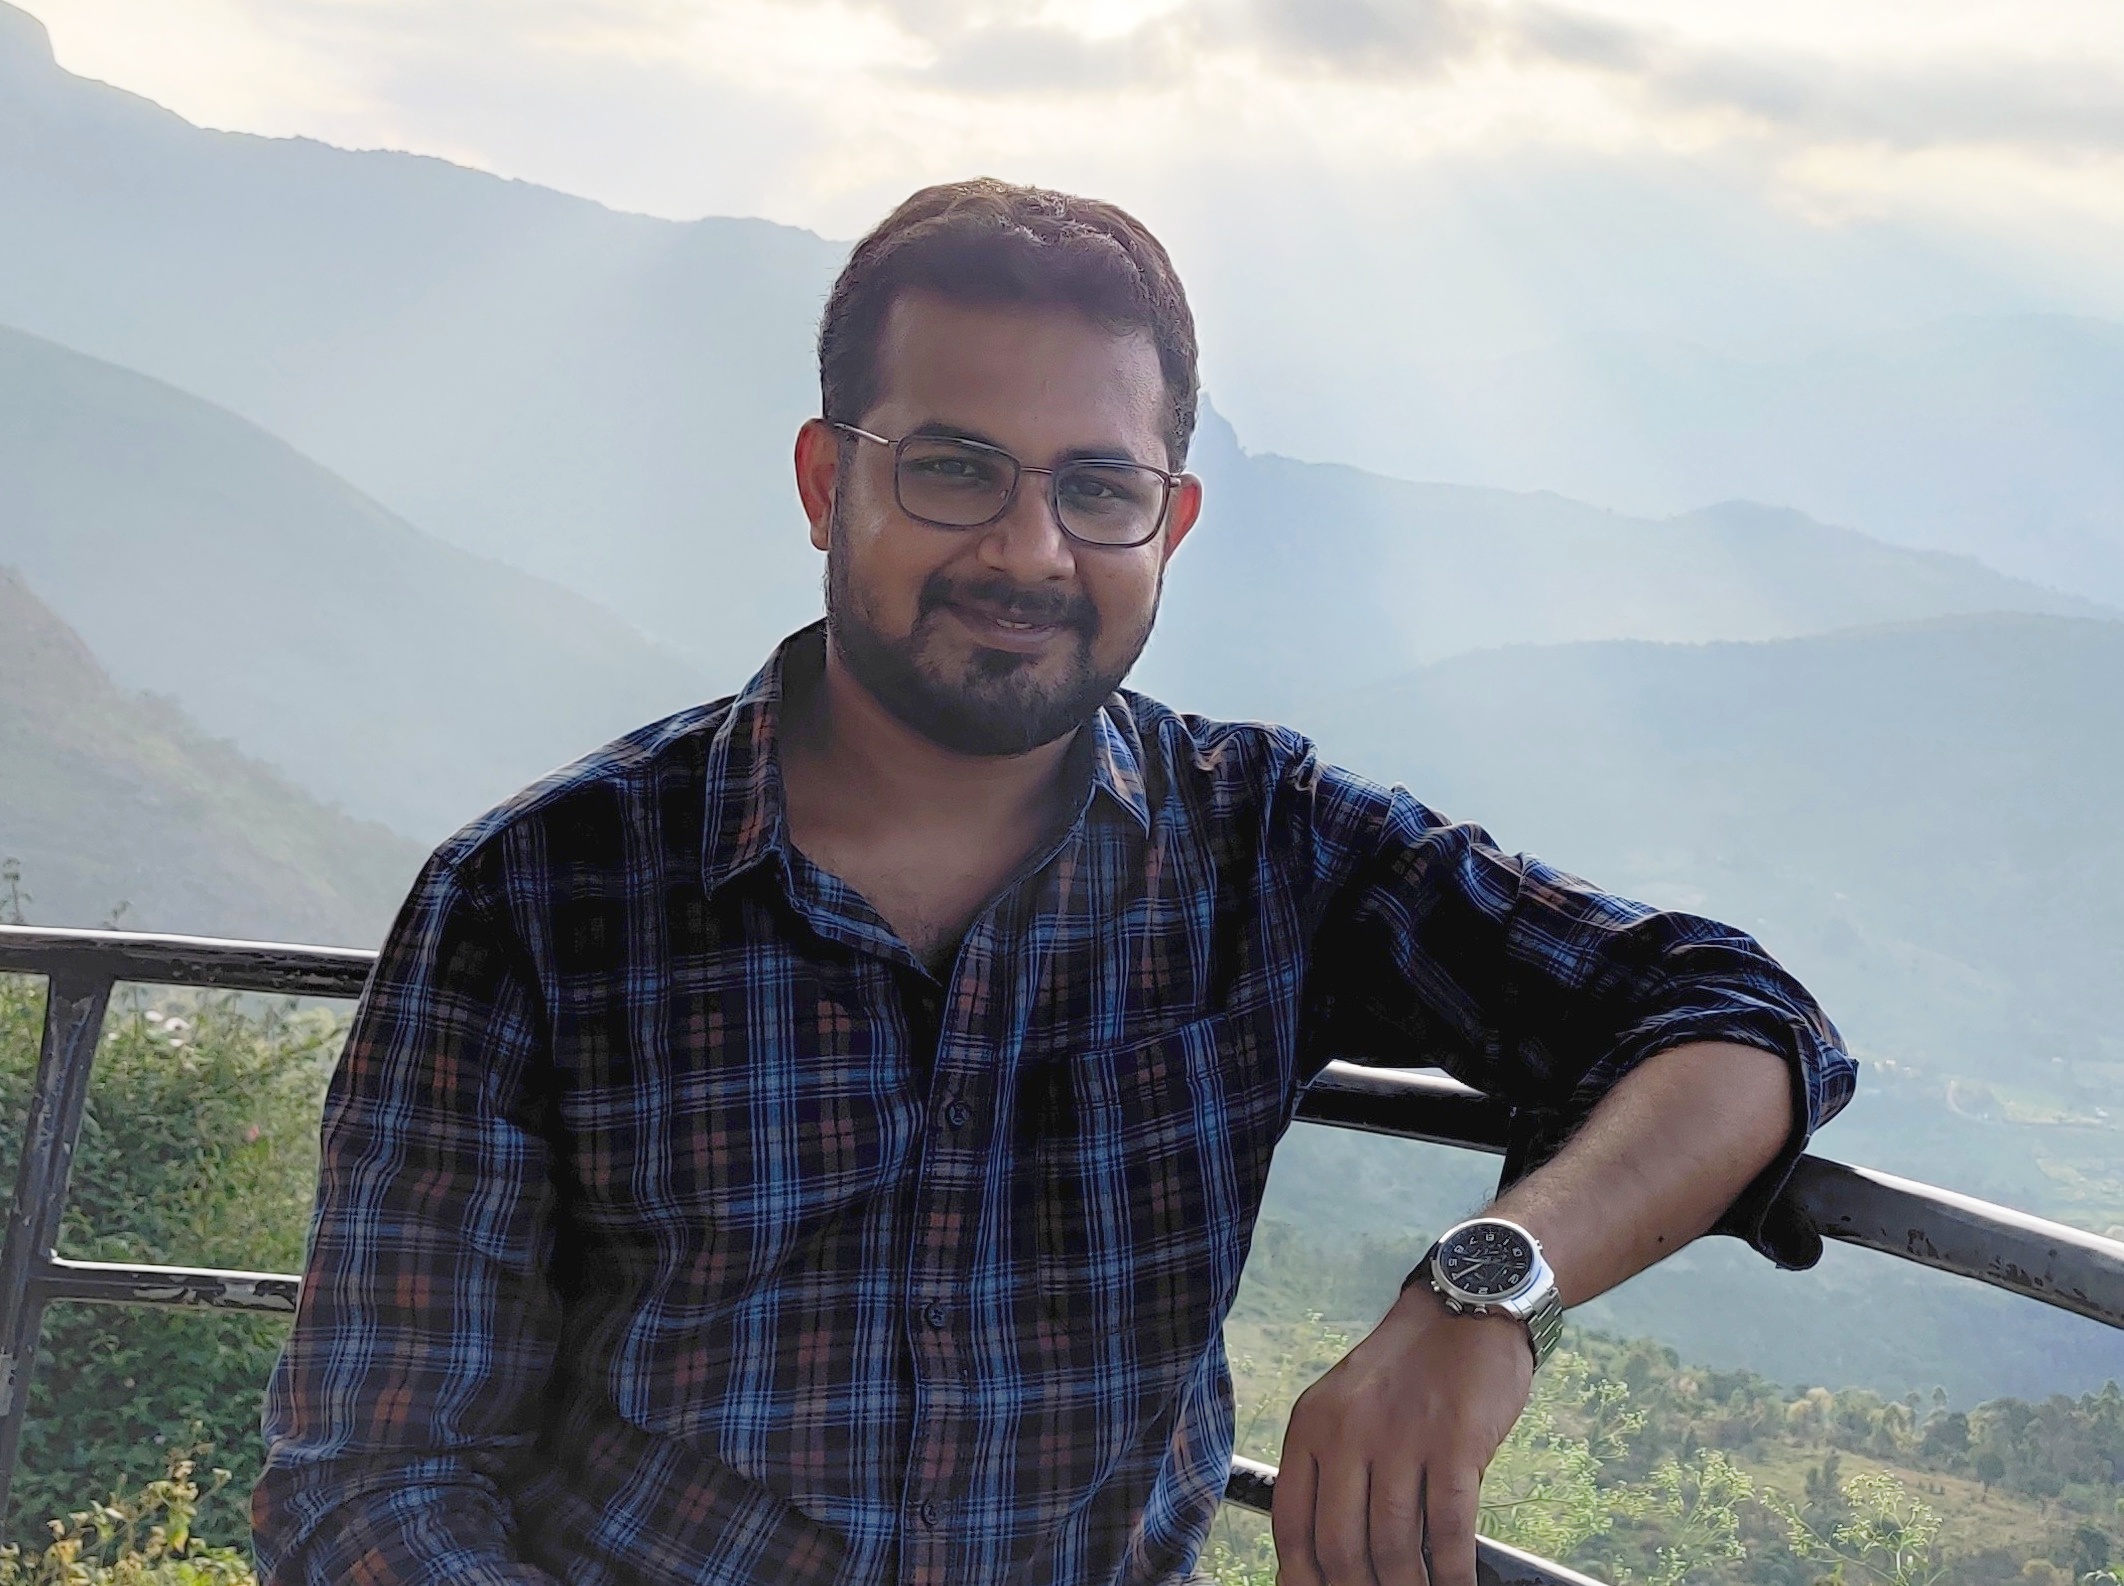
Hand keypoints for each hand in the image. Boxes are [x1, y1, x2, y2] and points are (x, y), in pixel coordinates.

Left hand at [1271, 1282, 1533, 1585]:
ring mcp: (1400, 1438)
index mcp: (1311, 1426)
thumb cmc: (1407, 1371)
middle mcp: (1347, 1433)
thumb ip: (1332, 1469)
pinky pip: (1449, 1531)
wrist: (1464, 1310)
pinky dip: (1452, 1573)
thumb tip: (1328, 1557)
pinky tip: (1455, 1585)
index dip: (1303, 1577)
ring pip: (1393, 1546)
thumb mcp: (1347, 1407)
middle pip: (1340, 1546)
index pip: (1292, 1523)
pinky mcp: (1453, 1444)